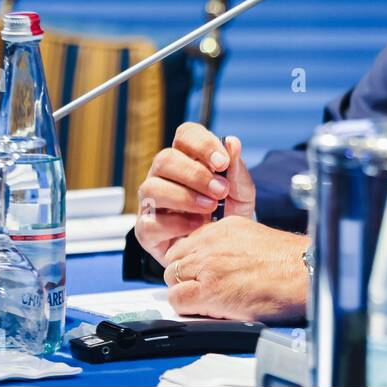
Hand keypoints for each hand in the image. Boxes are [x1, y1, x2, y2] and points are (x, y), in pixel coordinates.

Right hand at [135, 122, 255, 264]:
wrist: (225, 250)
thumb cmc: (230, 214)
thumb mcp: (241, 192)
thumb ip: (236, 169)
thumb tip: (232, 142)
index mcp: (187, 158)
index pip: (185, 135)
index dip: (202, 144)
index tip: (223, 162)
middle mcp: (163, 176)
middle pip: (165, 159)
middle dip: (195, 174)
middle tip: (221, 190)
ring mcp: (151, 202)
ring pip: (153, 188)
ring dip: (185, 197)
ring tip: (210, 208)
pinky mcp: (146, 229)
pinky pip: (150, 222)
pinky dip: (176, 223)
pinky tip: (197, 226)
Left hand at [162, 216, 308, 322]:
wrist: (306, 274)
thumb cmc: (293, 263)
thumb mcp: (258, 239)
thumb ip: (233, 245)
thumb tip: (224, 261)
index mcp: (226, 226)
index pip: (189, 242)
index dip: (193, 261)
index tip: (203, 272)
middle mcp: (213, 241)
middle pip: (175, 258)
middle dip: (185, 275)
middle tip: (203, 289)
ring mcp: (208, 264)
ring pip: (172, 277)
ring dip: (186, 291)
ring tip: (209, 300)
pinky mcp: (209, 290)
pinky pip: (177, 299)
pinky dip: (187, 308)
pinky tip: (209, 309)